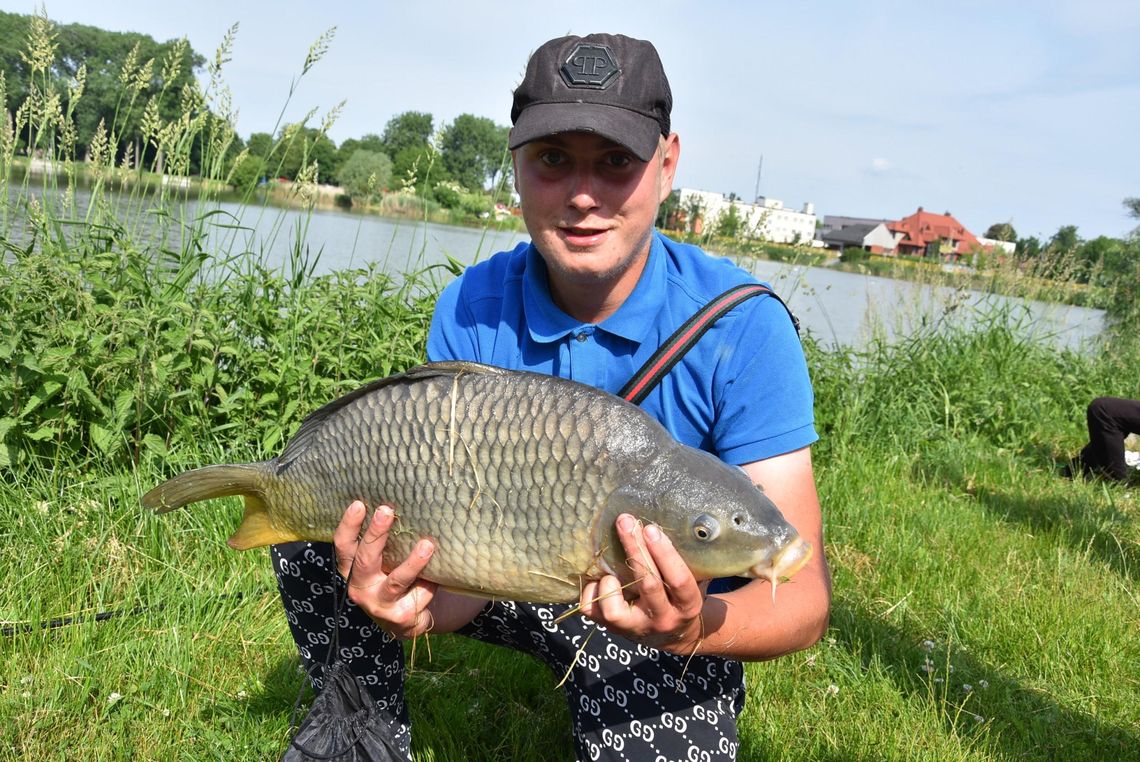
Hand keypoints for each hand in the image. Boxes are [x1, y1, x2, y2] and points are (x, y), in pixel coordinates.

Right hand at [334, 500, 437, 638]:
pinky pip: (420, 593)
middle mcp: (361, 587)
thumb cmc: (390, 579)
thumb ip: (384, 544)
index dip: (349, 526)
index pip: (344, 546)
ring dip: (412, 563)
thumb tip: (404, 504)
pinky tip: (439, 576)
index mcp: (352, 570)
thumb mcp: (381, 562)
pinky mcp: (401, 616)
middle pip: (366, 559)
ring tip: (426, 545)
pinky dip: (431, 582)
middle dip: (376, 534)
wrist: (403, 621)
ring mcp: (380, 604)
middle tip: (386, 511)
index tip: (359, 504)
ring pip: (396, 581)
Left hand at [578, 513, 707, 653]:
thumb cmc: (681, 596)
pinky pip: (593, 610)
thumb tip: (674, 519)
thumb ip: (687, 559)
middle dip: (635, 549)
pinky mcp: (613, 629)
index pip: (678, 580)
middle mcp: (663, 618)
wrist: (674, 635)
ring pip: (614, 610)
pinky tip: (599, 579)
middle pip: (648, 584)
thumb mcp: (694, 581)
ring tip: (611, 570)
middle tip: (625, 521)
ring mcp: (636, 627)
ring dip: (610, 582)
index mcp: (687, 605)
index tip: (650, 528)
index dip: (664, 553)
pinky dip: (591, 590)